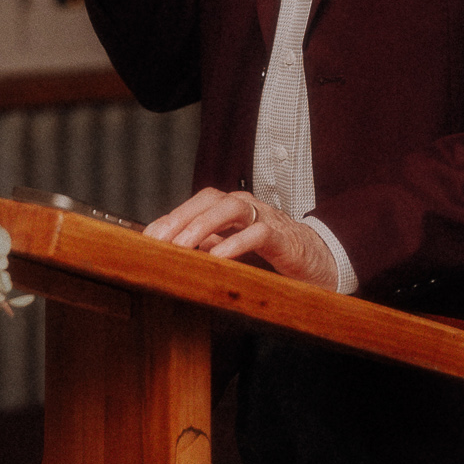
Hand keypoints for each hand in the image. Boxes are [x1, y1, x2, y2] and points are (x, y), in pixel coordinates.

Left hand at [144, 187, 337, 288]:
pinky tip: (217, 259)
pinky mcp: (283, 237)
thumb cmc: (273, 256)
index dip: (168, 219)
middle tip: (156, 241)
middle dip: (179, 218)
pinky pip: (257, 234)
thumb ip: (208, 248)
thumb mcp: (233, 252)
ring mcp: (265, 218)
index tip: (144, 239)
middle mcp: (245, 207)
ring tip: (181, 245)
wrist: (319, 262)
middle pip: (207, 200)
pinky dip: (235, 244)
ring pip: (231, 209)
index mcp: (230, 210)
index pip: (193, 205)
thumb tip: (172, 255)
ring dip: (202, 225)